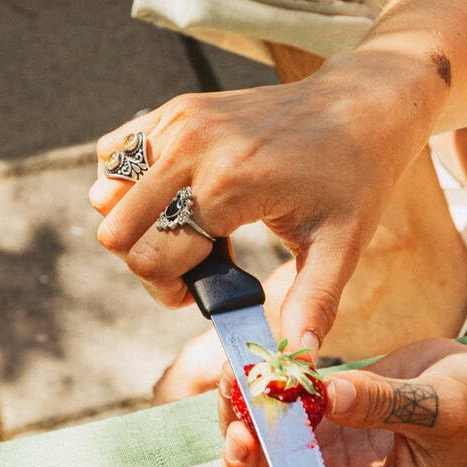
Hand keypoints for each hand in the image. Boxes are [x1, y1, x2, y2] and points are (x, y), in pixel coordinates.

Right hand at [88, 57, 434, 350]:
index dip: (169, 291)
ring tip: (187, 226)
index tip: (202, 291)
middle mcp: (194, 147)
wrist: (360, 105)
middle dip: (148, 262)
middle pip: (119, 231)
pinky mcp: (176, 109)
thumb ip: (314, 303)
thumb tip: (298, 360)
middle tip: (195, 263)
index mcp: (230, 185)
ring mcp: (180, 121)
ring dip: (138, 223)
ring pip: (106, 193)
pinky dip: (130, 184)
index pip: (151, 258)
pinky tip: (175, 196)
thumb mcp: (343, 246)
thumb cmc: (354, 178)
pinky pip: (113, 155)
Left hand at [219, 340, 466, 466]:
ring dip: (238, 426)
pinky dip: (252, 400)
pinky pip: (269, 426)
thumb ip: (386, 403)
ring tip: (233, 378)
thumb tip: (328, 393)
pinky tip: (243, 365)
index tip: (260, 448)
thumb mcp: (441, 404)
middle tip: (237, 426)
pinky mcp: (317, 433)